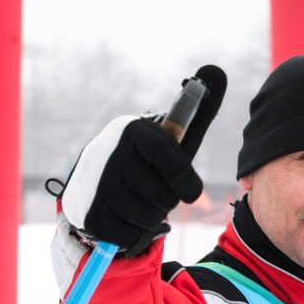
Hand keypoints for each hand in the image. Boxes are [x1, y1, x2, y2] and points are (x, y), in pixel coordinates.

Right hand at [56, 66, 225, 256]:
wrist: (92, 185)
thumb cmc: (144, 161)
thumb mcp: (170, 138)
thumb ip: (195, 113)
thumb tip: (216, 69)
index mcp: (133, 129)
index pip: (171, 160)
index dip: (185, 181)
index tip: (191, 192)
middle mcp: (108, 151)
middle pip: (162, 195)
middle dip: (165, 200)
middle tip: (153, 190)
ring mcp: (94, 182)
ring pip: (145, 215)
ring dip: (150, 216)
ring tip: (140, 203)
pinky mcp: (87, 211)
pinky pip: (128, 234)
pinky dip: (134, 233)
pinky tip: (127, 219)